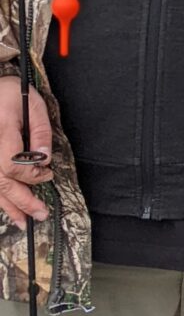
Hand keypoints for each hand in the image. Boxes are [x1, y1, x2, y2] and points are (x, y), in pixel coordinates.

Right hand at [0, 76, 52, 229]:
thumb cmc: (13, 93)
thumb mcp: (33, 105)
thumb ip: (40, 131)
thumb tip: (44, 159)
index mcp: (2, 128)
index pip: (12, 162)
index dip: (31, 173)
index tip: (47, 173)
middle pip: (1, 181)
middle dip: (22, 200)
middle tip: (41, 213)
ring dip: (9, 206)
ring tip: (24, 221)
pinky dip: (0, 198)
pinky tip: (10, 208)